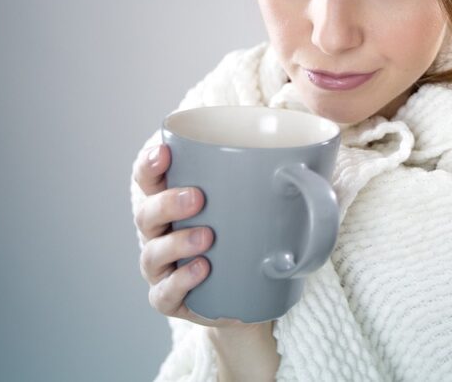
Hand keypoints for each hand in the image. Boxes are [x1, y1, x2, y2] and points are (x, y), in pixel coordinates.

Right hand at [132, 142, 270, 333]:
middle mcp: (160, 234)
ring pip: (152, 254)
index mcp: (173, 202)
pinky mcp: (171, 300)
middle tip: (198, 197)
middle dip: (168, 202)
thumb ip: (275, 186)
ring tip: (207, 237)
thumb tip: (305, 167)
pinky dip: (181, 281)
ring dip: (177, 242)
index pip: (149, 179)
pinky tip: (201, 270)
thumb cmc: (250, 238)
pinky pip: (164, 294)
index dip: (149, 164)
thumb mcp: (259, 208)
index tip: (164, 152)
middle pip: (146, 214)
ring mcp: (162, 269)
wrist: (254, 296)